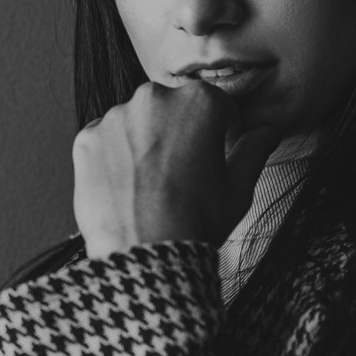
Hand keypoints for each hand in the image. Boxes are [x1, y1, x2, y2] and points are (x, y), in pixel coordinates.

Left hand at [73, 80, 280, 260]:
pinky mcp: (87, 139)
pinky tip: (129, 186)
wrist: (145, 257)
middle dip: (181, 132)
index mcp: (198, 101)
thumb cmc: (195, 223)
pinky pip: (107, 140)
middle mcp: (154, 98)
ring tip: (154, 184)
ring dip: (147, 142)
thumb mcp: (238, 188)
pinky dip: (116, 157)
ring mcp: (115, 117)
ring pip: (138, 122)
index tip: (217, 153)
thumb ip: (255, 150)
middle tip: (184, 173)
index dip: (222, 132)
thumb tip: (268, 132)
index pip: (217, 105)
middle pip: (174, 108)